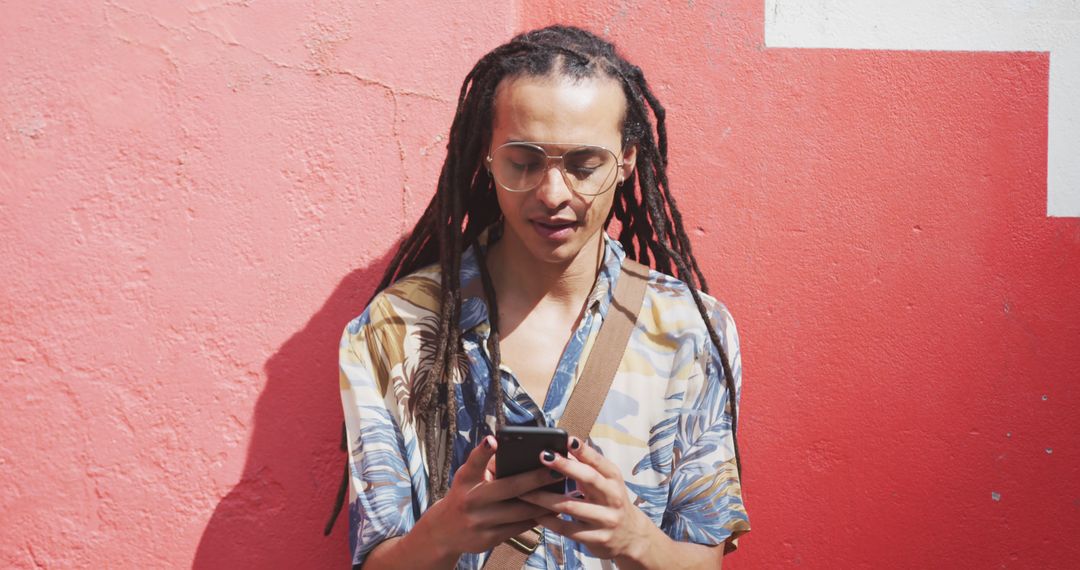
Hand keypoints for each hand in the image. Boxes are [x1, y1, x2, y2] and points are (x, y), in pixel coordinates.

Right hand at [417, 435, 562, 557]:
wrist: (444, 532)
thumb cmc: (465, 495)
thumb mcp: (468, 477)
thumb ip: (488, 465)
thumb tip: (521, 453)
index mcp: (465, 479)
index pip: (473, 463)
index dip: (483, 451)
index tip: (493, 440)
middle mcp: (470, 500)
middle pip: (509, 488)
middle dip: (535, 479)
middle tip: (557, 470)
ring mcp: (479, 521)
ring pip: (520, 511)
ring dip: (543, 501)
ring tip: (562, 491)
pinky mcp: (488, 539)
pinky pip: (519, 528)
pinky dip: (536, 518)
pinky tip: (551, 510)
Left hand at [518, 436, 655, 560]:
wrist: (631, 537)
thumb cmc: (611, 502)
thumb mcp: (607, 483)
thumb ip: (589, 466)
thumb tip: (567, 446)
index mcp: (614, 479)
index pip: (599, 462)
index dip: (584, 450)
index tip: (567, 439)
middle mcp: (613, 497)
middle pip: (588, 478)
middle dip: (565, 466)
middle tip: (544, 456)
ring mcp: (605, 519)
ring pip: (571, 506)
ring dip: (545, 498)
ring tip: (525, 492)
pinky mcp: (596, 538)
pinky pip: (568, 529)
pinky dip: (550, 521)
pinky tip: (536, 515)